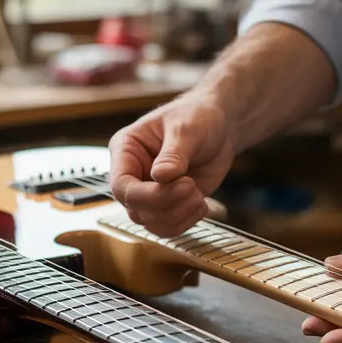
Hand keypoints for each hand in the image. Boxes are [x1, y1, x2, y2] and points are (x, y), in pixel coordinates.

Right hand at [108, 94, 236, 236]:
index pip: (121, 186)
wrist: (220, 125)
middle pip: (135, 209)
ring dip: (178, 217)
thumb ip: (173, 154)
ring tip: (199, 196)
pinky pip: (168, 227)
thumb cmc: (197, 116)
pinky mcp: (168, 204)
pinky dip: (186, 222)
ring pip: (151, 223)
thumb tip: (160, 176)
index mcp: (126, 150)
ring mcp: (149, 192)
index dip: (148, 196)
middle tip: (194, 187)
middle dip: (169, 205)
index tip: (183, 185)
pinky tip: (202, 205)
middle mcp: (132, 174)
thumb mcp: (186, 128)